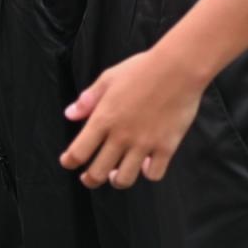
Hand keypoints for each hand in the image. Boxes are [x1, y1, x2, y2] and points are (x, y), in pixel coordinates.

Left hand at [60, 47, 207, 188]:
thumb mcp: (109, 78)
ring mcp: (144, 143)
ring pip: (124, 179)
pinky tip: (146, 164)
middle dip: (90, 179)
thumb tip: (69, 114)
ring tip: (117, 174)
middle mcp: (121, 135)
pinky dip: (148, 172)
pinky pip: (153, 174)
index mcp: (104, 118)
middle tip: (89, 177)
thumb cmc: (143, 68)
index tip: (68, 162)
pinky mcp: (166, 147)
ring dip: (117, 180)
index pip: (78, 152)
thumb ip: (88, 98)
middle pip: (97, 173)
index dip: (69, 161)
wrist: (179, 67)